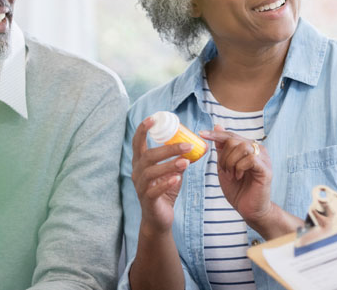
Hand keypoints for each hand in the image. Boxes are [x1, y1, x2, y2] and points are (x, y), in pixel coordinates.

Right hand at [131, 117, 191, 235]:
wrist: (159, 218)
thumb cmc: (165, 190)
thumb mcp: (173, 171)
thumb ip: (180, 158)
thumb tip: (199, 145)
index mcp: (141, 162)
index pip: (137, 142)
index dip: (143, 129)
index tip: (153, 118)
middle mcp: (137, 172)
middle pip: (148, 156)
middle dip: (167, 149)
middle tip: (187, 145)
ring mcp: (140, 187)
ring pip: (151, 172)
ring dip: (169, 165)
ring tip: (186, 162)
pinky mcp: (147, 201)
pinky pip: (154, 190)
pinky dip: (166, 183)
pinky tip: (177, 179)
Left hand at [200, 125, 272, 224]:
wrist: (250, 210)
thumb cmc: (238, 189)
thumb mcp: (225, 167)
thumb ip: (222, 149)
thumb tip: (217, 126)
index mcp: (248, 148)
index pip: (231, 135)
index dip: (216, 134)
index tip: (201, 134)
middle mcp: (258, 150)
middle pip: (234, 140)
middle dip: (224, 156)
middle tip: (225, 171)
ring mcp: (264, 159)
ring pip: (242, 147)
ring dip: (231, 162)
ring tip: (232, 175)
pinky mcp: (266, 169)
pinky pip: (250, 159)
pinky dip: (240, 168)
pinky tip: (239, 177)